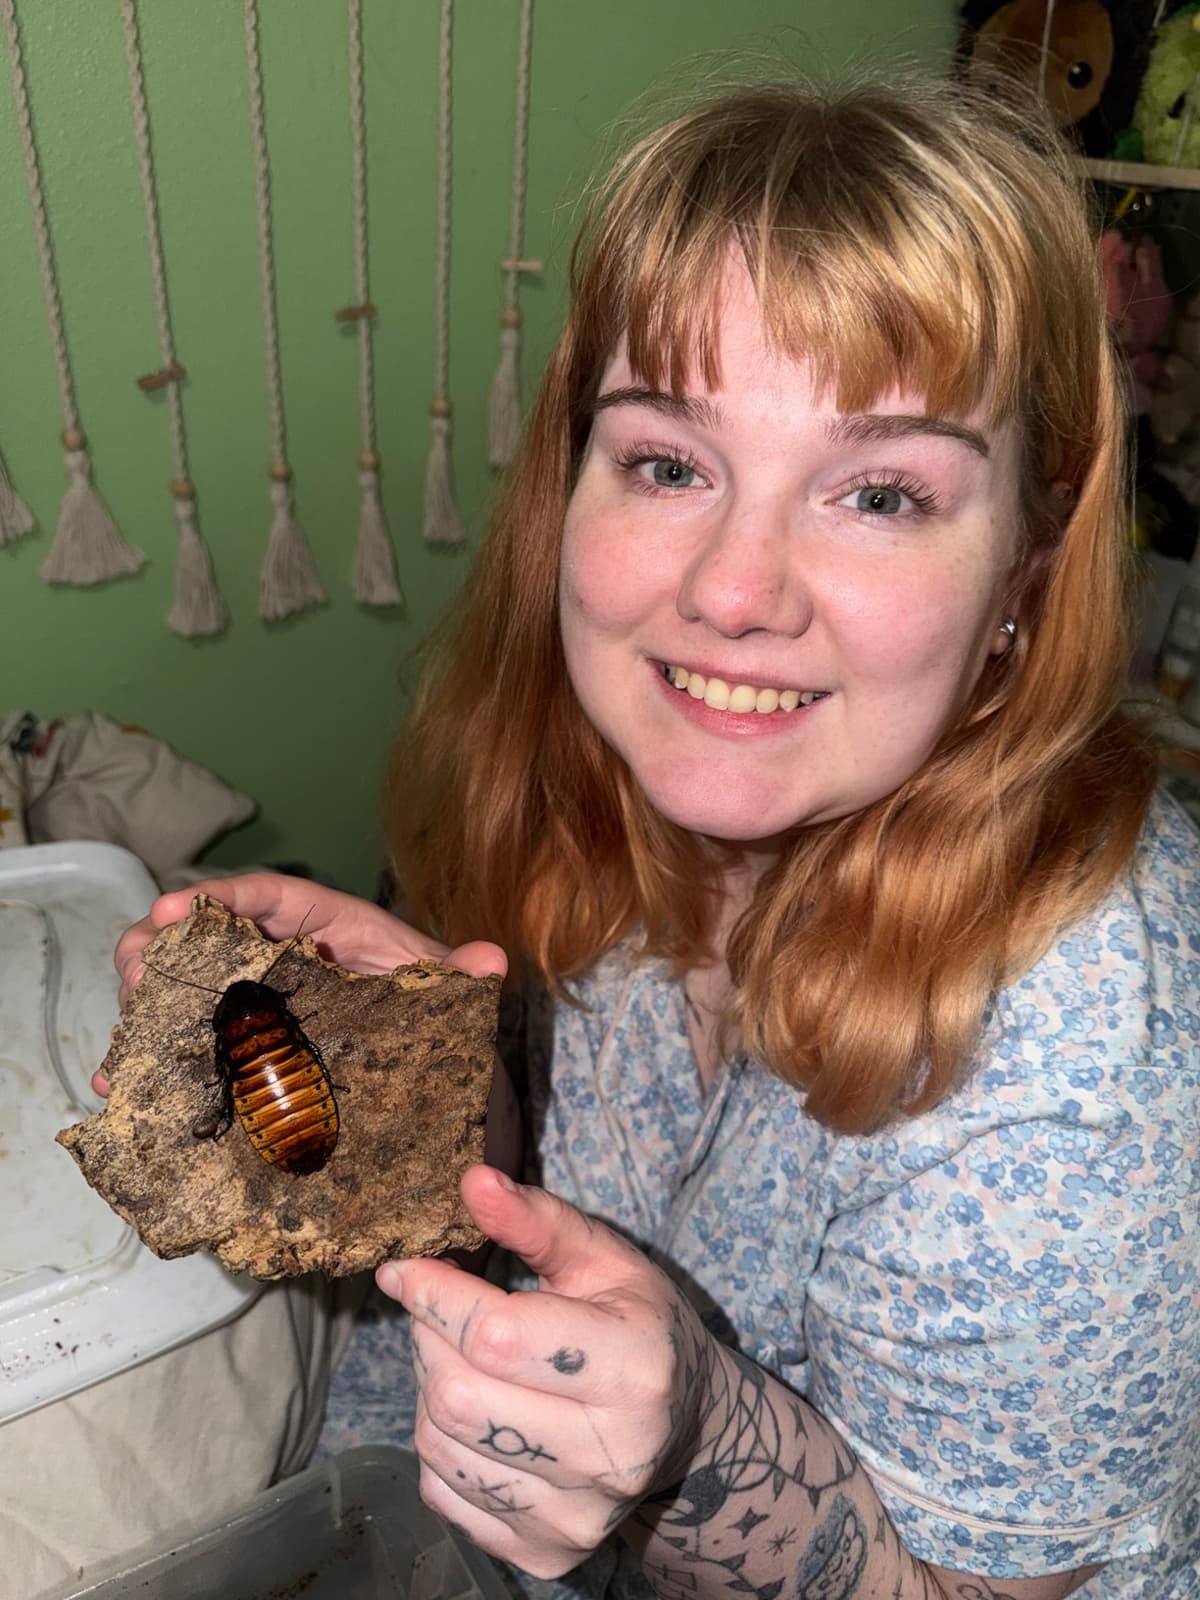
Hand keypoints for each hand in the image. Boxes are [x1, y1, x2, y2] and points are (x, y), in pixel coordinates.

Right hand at [95, 872, 506, 1096]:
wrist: (423, 1060)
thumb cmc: (426, 1005)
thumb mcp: (441, 988)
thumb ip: (460, 974)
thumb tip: (492, 959)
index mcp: (317, 922)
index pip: (262, 896)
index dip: (215, 900)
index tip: (173, 910)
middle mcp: (272, 953)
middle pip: (200, 936)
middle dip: (155, 949)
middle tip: (131, 975)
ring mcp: (246, 998)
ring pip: (179, 985)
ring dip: (141, 1005)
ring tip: (120, 1042)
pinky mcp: (233, 1045)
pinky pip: (182, 1041)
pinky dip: (148, 1057)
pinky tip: (120, 1083)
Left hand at [378, 1166, 714, 1578]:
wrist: (688, 1429)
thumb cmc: (640, 1325)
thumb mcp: (604, 1259)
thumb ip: (537, 1220)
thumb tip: (471, 1181)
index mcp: (635, 1367)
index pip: (497, 1335)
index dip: (434, 1293)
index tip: (406, 1268)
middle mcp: (612, 1453)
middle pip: (458, 1395)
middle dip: (428, 1339)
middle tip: (439, 1313)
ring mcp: (579, 1515)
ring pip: (441, 1446)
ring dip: (428, 1390)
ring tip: (461, 1360)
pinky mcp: (547, 1554)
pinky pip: (444, 1494)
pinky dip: (438, 1446)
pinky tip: (474, 1414)